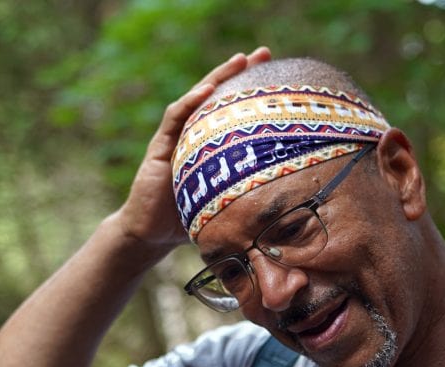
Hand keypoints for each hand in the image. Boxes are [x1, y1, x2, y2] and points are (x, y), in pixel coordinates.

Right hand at [114, 47, 271, 248]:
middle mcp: (194, 136)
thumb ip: (249, 194)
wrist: (151, 235)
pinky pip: (175, 118)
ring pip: (198, 98)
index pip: (235, 111)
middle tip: (265, 53)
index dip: (255, 92)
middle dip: (241, 73)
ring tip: (240, 60)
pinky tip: (206, 88)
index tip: (280, 74)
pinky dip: (190, 101)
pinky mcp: (160, 147)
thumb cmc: (189, 222)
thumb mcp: (226, 204)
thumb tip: (293, 200)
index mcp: (212, 146)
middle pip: (219, 96)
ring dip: (218, 76)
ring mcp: (176, 138)